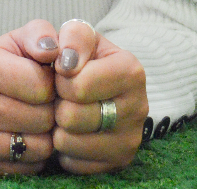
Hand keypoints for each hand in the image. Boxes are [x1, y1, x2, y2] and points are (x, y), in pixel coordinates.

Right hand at [0, 19, 59, 174]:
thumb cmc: (16, 58)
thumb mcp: (27, 36)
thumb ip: (42, 35)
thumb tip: (53, 51)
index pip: (42, 86)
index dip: (52, 81)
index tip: (43, 75)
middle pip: (42, 118)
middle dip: (51, 107)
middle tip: (41, 97)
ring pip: (40, 146)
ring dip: (46, 131)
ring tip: (36, 112)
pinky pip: (31, 166)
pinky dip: (36, 152)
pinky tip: (28, 131)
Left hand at [53, 19, 148, 173]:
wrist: (96, 80)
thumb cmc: (82, 55)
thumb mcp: (79, 34)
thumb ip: (72, 36)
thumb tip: (67, 61)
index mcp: (132, 71)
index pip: (78, 85)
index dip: (61, 77)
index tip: (64, 70)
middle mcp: (139, 107)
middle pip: (72, 116)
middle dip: (59, 102)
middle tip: (64, 93)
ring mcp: (131, 139)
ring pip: (69, 142)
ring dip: (58, 126)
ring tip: (67, 108)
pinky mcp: (118, 162)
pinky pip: (73, 163)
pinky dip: (65, 148)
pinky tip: (73, 129)